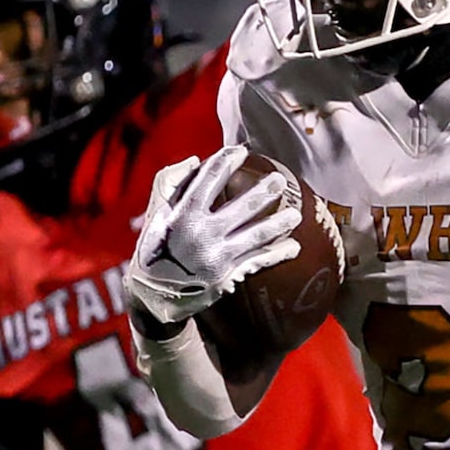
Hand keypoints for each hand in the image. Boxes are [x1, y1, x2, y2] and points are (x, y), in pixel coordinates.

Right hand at [123, 146, 303, 327]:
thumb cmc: (154, 250)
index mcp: (183, 215)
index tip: (240, 151)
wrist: (153, 297)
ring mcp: (217, 257)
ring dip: (278, 224)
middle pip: (240, 208)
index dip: (225, 162)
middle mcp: (202, 234)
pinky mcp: (227, 278)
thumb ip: (169, 184)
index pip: (208, 181)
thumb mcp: (154, 215)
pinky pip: (258, 262)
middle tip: (279, 181)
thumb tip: (195, 161)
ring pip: (256, 236)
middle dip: (262, 193)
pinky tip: (293, 247)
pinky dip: (277, 254)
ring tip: (296, 215)